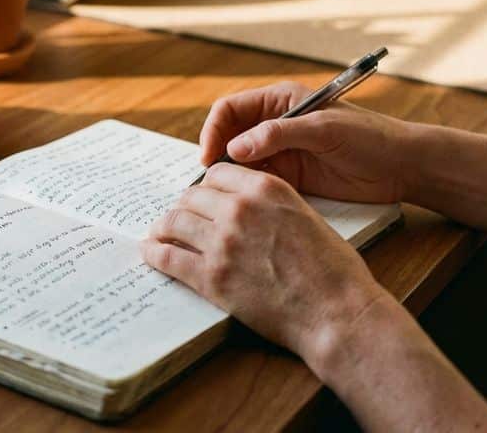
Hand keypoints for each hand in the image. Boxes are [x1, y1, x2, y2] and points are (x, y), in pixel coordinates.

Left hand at [142, 163, 388, 361]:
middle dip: (184, 207)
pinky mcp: (211, 277)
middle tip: (179, 219)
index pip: (217, 174)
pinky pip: (169, 258)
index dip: (206, 186)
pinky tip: (149, 252)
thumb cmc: (332, 269)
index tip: (202, 197)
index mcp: (265, 188)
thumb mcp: (306, 216)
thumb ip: (271, 204)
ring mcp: (222, 242)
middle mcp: (239, 209)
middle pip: (192, 197)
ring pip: (174, 223)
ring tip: (159, 234)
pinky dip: (154, 254)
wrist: (336, 312)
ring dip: (163, 228)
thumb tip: (249, 205)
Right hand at [200, 81, 415, 203]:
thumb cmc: (370, 136)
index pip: (230, 109)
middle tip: (209, 180)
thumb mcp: (323, 129)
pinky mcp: (289, 177)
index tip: (210, 155)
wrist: (402, 167)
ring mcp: (280, 151)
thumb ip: (279, 134)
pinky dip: (245, 191)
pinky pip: (256, 182)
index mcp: (279, 101)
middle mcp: (273, 124)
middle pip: (228, 136)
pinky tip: (244, 203)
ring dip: (228, 176)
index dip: (213, 130)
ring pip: (238, 162)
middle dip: (216, 155)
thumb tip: (236, 147)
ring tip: (222, 195)